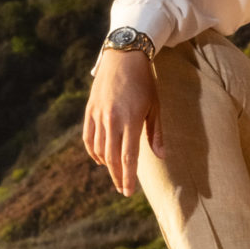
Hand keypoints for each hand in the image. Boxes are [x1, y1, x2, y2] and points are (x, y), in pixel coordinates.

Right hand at [82, 51, 164, 195]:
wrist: (124, 56)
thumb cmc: (144, 81)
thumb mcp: (155, 106)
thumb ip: (156, 132)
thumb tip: (161, 156)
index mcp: (130, 120)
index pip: (128, 157)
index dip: (128, 177)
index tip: (128, 192)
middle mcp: (112, 120)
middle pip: (112, 158)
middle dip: (118, 176)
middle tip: (122, 188)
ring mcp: (98, 115)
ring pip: (98, 150)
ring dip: (106, 165)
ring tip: (115, 173)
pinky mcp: (90, 110)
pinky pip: (88, 138)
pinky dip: (93, 151)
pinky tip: (100, 158)